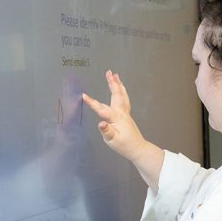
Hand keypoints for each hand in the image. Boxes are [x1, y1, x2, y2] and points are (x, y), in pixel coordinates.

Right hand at [83, 70, 163, 191]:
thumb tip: (100, 124)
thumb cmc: (125, 145)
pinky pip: (125, 99)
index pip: (102, 109)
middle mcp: (122, 113)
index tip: (84, 96)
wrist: (138, 148)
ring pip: (122, 95)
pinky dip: (122, 92)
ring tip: (116, 76)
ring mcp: (126, 113)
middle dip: (112, 83)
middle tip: (109, 72)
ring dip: (119, 85)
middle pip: (117, 95)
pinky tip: (121, 90)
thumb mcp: (113, 140)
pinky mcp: (127, 115)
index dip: (92, 102)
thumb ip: (107, 131)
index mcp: (116, 118)